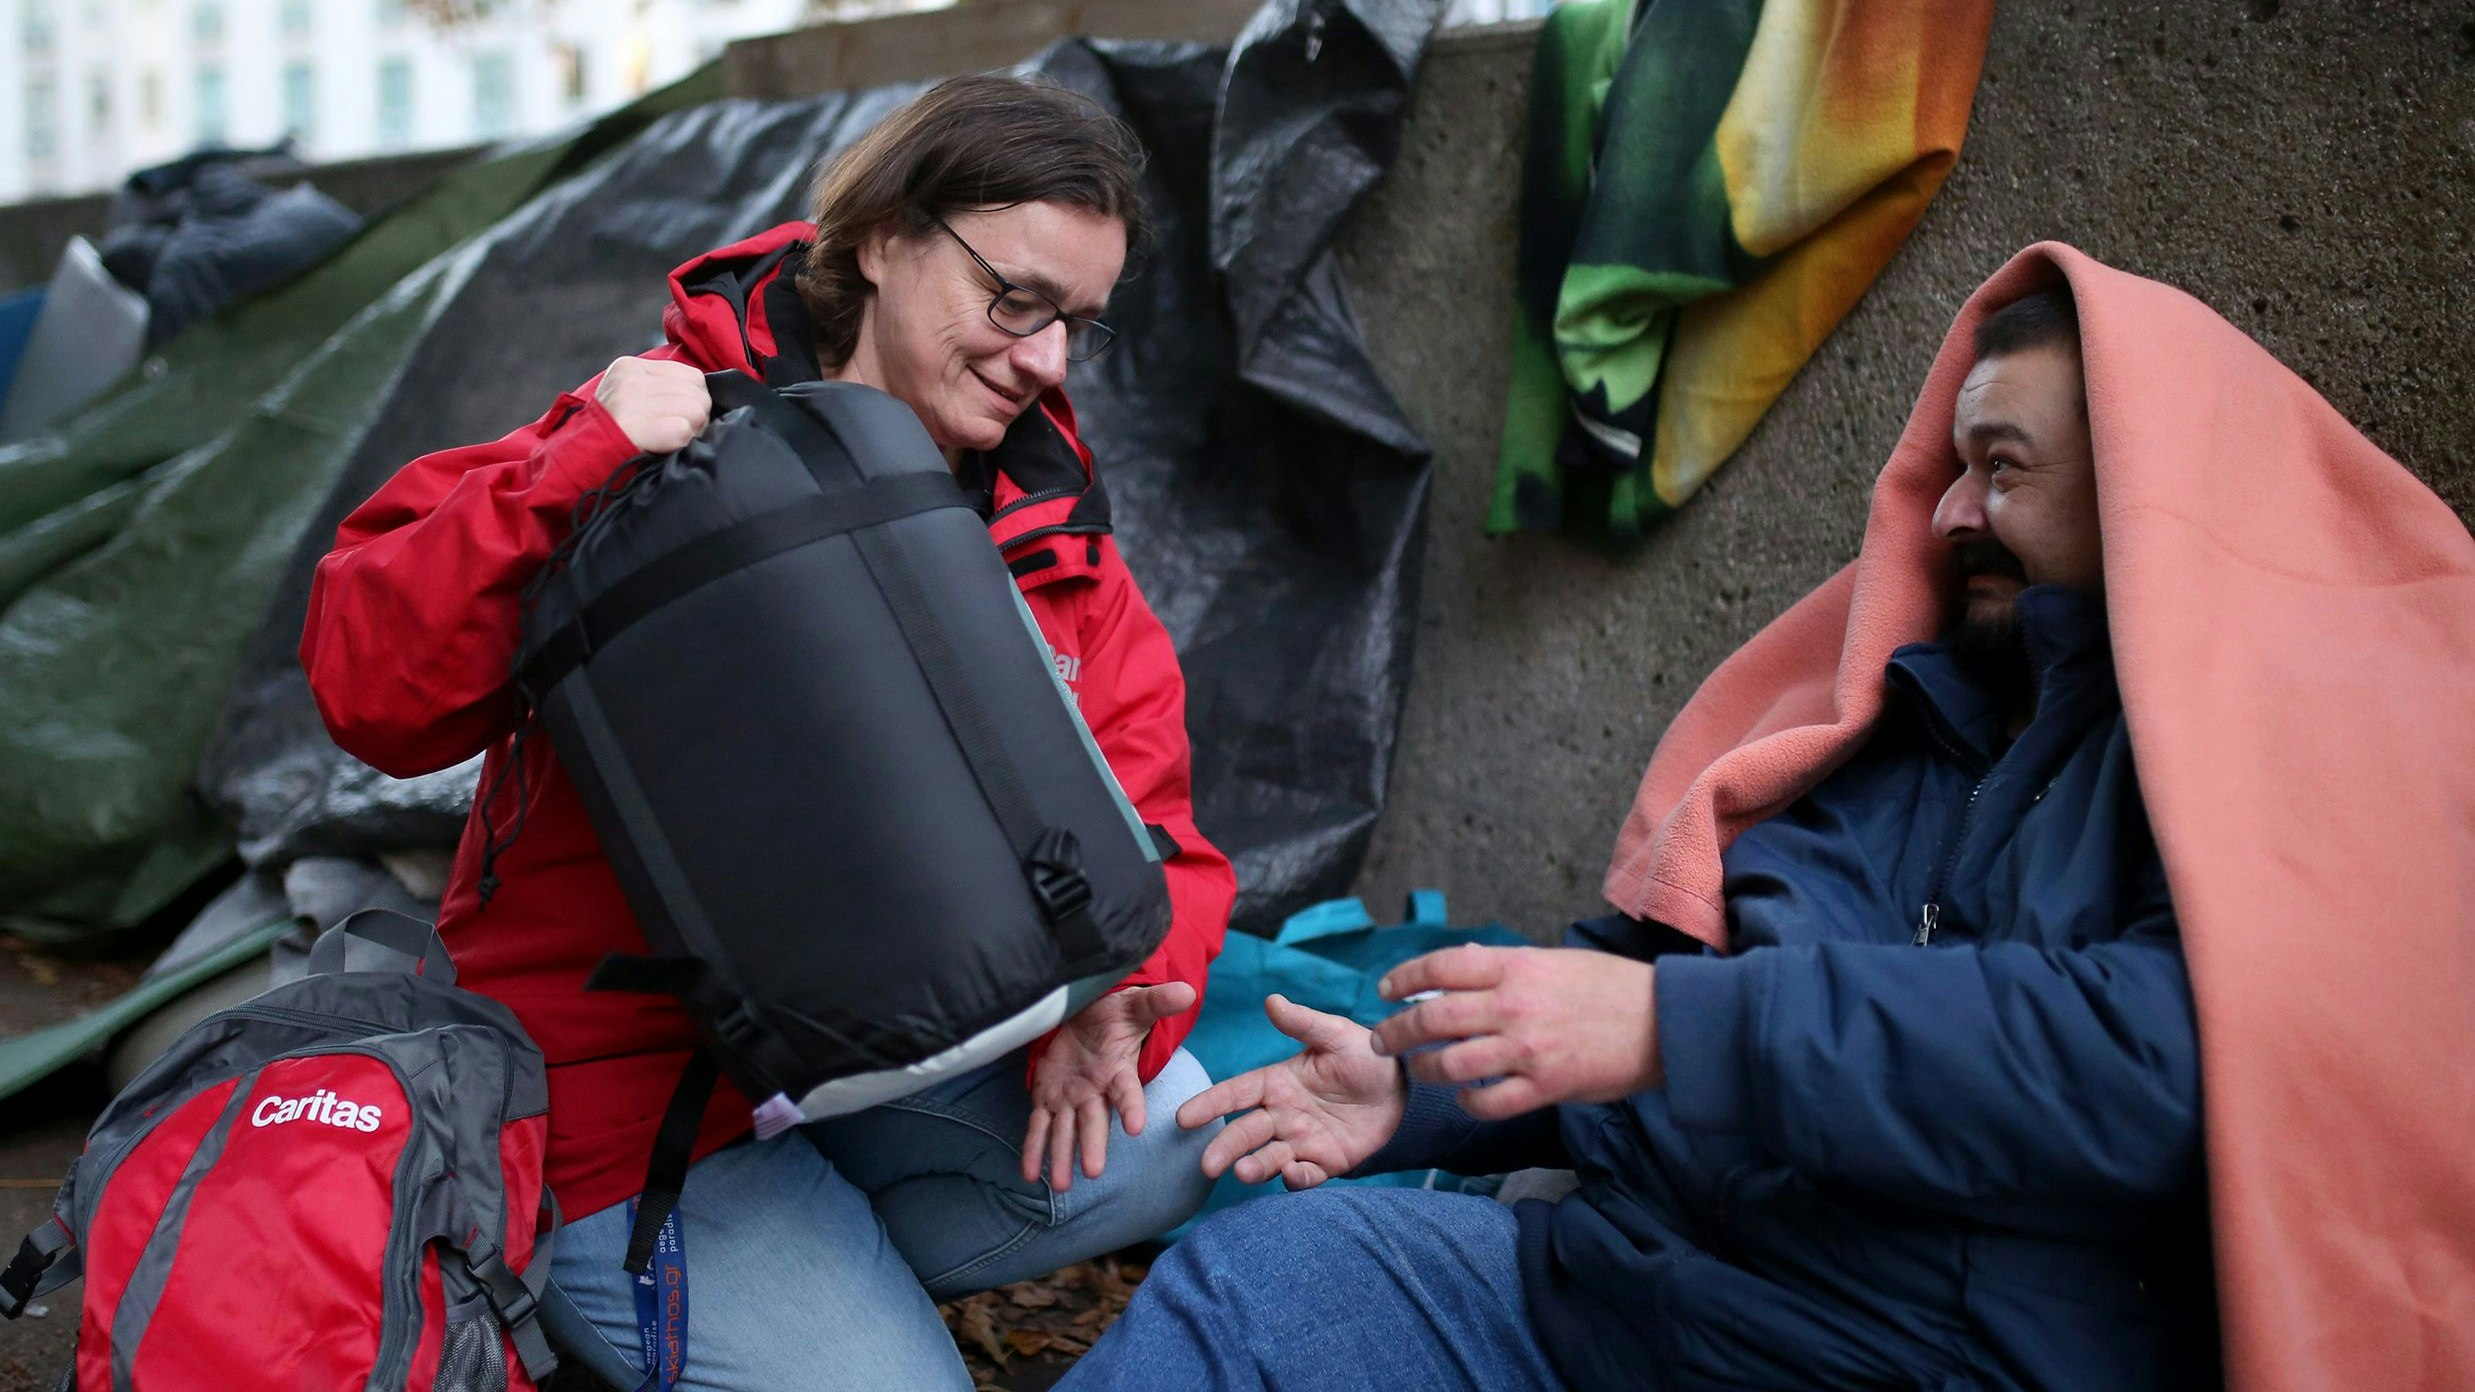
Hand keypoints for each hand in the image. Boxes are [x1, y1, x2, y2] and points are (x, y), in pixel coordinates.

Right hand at [594, 356, 709, 453]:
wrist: (577, 464)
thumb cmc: (616, 437)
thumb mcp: (634, 400)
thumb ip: (665, 391)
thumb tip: (706, 399)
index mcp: (630, 367)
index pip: (693, 377)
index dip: (694, 403)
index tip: (676, 420)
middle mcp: (628, 379)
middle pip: (698, 394)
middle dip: (697, 420)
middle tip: (676, 436)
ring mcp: (628, 400)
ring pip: (696, 411)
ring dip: (690, 433)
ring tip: (667, 442)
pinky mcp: (630, 424)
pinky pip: (682, 430)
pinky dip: (680, 444)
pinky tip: (662, 448)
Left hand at [1022, 981, 1196, 1190]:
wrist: (1087, 1017)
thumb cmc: (1114, 1013)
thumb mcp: (1133, 1004)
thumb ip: (1157, 1002)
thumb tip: (1187, 993)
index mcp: (1118, 1071)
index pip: (1127, 1091)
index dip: (1131, 1108)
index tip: (1136, 1128)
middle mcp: (1095, 1091)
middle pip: (1095, 1121)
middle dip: (1093, 1145)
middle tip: (1094, 1172)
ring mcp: (1071, 1098)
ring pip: (1066, 1131)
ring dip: (1062, 1158)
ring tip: (1062, 1186)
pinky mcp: (1048, 1098)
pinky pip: (1039, 1126)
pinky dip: (1034, 1149)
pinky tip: (1030, 1175)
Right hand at [1178, 994, 1405, 1190]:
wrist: (1406, 1089)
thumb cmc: (1366, 1056)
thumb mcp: (1336, 1035)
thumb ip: (1303, 1022)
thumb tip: (1271, 1001)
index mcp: (1277, 1082)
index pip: (1236, 1093)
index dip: (1210, 1104)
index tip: (1183, 1118)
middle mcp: (1282, 1114)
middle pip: (1245, 1132)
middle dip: (1224, 1147)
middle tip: (1206, 1164)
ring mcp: (1301, 1141)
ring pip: (1269, 1157)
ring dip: (1254, 1167)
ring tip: (1243, 1173)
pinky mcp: (1325, 1162)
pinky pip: (1306, 1175)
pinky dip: (1297, 1179)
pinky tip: (1293, 1175)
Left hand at [1369, 945, 1661, 1120]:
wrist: (1665, 1020)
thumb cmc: (1611, 986)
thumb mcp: (1555, 961)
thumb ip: (1507, 968)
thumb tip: (1463, 970)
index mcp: (1515, 967)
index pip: (1440, 967)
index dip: (1404, 978)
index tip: (1385, 991)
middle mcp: (1513, 1005)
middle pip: (1432, 1018)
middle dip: (1396, 1031)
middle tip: (1382, 1040)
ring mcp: (1527, 1049)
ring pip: (1451, 1064)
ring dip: (1425, 1069)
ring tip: (1418, 1070)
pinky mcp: (1545, 1086)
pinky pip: (1490, 1102)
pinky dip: (1469, 1102)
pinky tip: (1465, 1097)